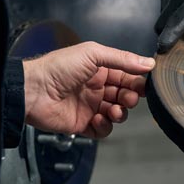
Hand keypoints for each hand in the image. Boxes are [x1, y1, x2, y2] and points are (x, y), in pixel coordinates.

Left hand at [22, 42, 154, 138]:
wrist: (34, 90)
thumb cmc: (59, 67)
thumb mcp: (93, 54)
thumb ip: (122, 59)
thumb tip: (148, 63)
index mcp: (100, 70)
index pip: (126, 76)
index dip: (137, 82)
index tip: (145, 85)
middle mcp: (96, 88)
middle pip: (124, 96)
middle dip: (130, 98)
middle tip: (128, 98)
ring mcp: (90, 107)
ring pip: (117, 114)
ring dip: (120, 113)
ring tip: (113, 110)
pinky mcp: (83, 124)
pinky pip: (102, 129)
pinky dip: (105, 125)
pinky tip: (98, 117)